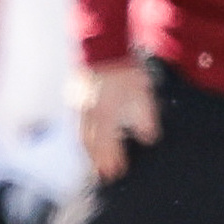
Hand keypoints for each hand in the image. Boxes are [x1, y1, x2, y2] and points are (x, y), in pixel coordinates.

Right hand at [76, 59, 160, 183]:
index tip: (117, 174)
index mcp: (105, 114)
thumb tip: (148, 139)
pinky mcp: (75, 97)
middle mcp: (89, 113)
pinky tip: (86, 141)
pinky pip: (78, 123)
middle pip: (92, 143)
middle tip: (103, 177)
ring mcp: (79, 105)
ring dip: (88, 151)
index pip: (108, 144)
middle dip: (97, 161)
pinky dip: (82, 136)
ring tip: (94, 165)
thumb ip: (145, 119)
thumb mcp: (142, 95)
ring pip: (82, 134)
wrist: (105, 46)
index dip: (112, 160)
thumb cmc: (126, 71)